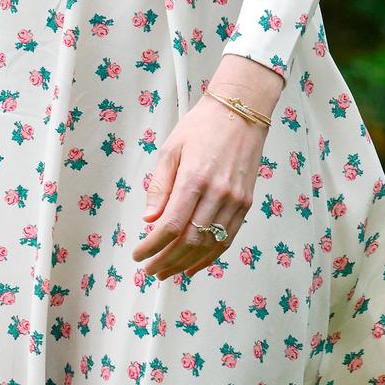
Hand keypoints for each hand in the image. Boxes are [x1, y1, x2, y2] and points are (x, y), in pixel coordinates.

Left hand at [131, 62, 282, 280]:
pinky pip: (227, 238)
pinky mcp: (246, 203)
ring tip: (167, 273)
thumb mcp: (171, 149)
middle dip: (166, 260)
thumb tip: (149, 220)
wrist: (242, 112)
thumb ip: (159, 186)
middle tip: (150, 270)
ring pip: (209, 245)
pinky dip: (210, 257)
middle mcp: (217, 193)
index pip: (170, 225)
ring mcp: (235, 201)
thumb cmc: (202, 127)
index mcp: (194, 178)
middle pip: (189, 240)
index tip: (138, 255)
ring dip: (185, 263)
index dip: (152, 246)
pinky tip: (194, 266)